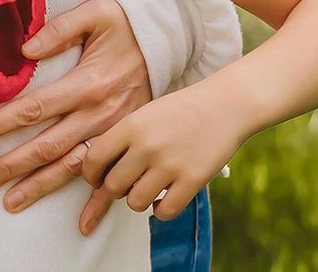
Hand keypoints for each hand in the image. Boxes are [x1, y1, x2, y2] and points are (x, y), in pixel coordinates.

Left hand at [0, 0, 150, 220]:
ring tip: (10, 203)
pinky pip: (110, 176)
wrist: (171, 40)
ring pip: (71, 166)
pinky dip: (99, 203)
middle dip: (10, 165)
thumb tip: (26, 49)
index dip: (4, 123)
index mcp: (87, 83)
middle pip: (46, 145)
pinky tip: (84, 224)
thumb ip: (60, 29)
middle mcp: (98, 113)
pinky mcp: (126, 142)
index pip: (36, 107)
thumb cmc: (126, 25)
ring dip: (40, 187)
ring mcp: (113, 132)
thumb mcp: (96, 14)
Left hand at [81, 84, 244, 223]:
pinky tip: (164, 199)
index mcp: (131, 125)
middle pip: (112, 186)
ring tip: (146, 190)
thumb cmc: (181, 111)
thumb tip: (100, 170)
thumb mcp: (144, 114)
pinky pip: (164, 211)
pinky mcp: (193, 180)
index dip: (92, 175)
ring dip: (138, 201)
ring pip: (135, 202)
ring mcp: (170, 164)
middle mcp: (147, 145)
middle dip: (115, 191)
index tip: (98, 180)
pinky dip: (161, 210)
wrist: (225, 105)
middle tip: (125, 186)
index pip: (94, 159)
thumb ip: (123, 139)